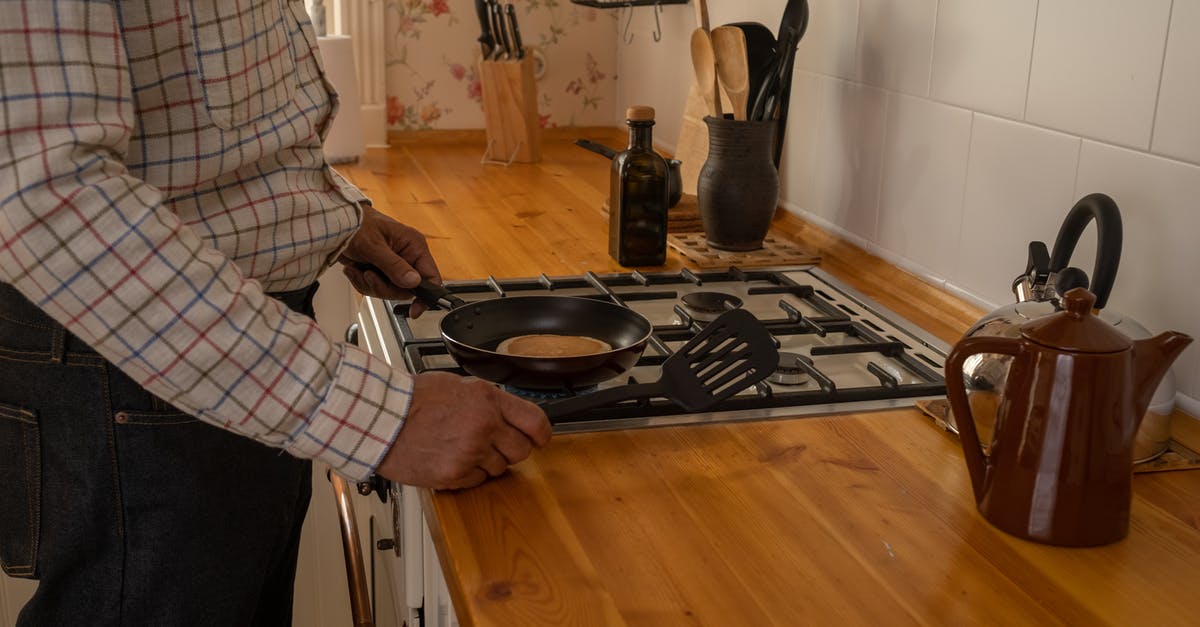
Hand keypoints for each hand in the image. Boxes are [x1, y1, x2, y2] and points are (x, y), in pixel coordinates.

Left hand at [339, 203, 440, 316]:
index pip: (431, 276)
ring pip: (389, 291)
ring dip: (370, 284)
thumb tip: (413, 282)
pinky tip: (355, 270)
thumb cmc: (356, 224)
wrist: (336, 223)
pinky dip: (362, 283)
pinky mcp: (381, 271)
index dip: (425, 296)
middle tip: (369, 276)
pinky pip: (376, 288)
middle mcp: (407, 257)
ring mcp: (394, 265)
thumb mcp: (374, 246)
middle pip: (406, 289)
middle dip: (384, 287)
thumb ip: (394, 266)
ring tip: (359, 270)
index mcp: (413, 246)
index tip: (414, 310)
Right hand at [374, 372, 552, 489]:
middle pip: (521, 450)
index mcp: (488, 399)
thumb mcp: (457, 385)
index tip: (539, 438)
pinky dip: (467, 475)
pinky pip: (477, 481)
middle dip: (510, 449)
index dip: (541, 434)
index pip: (535, 421)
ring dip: (486, 462)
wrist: (379, 418)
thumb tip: (507, 413)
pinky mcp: (454, 474)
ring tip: (459, 448)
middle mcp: (484, 426)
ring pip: (499, 468)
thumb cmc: (411, 399)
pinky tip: (448, 459)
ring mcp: (470, 452)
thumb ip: (486, 400)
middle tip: (491, 444)